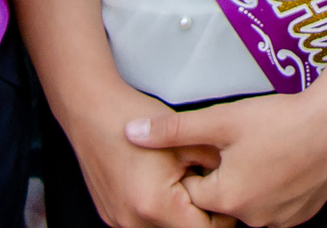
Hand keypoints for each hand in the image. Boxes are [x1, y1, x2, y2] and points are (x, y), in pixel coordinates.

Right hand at [65, 83, 231, 227]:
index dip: (223, 217)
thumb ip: (217, 167)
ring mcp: (119, 222)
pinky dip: (159, 210)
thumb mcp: (188, 139)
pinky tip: (159, 182)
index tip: (226, 197)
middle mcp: (134, 221)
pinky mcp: (112, 216)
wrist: (90, 110)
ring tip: (181, 180)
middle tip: (204, 185)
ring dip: (179, 214)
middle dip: (200, 215)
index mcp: (157, 206)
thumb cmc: (133, 118)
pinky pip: (144, 223)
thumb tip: (236, 184)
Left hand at [130, 87, 326, 227]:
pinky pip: (274, 208)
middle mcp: (251, 218)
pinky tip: (281, 162)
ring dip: (248, 183)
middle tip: (240, 145)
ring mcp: (278, 220)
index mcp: (226, 197)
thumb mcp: (222, 118)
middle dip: (223, 175)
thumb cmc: (282, 119)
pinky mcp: (299, 217)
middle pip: (220, 199)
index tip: (215, 143)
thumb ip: (173, 130)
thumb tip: (131, 133)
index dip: (199, 163)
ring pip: (248, 204)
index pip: (192, 189)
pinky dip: (272, 190)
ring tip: (263, 150)